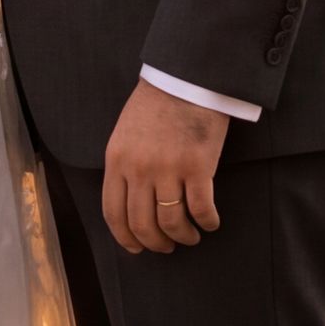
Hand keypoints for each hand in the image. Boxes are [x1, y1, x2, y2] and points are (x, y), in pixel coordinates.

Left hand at [101, 78, 228, 254]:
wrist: (186, 76)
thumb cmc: (157, 102)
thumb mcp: (125, 133)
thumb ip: (124, 166)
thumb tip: (129, 201)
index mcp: (118, 161)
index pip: (114, 213)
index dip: (125, 238)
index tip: (136, 248)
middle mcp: (140, 169)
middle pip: (143, 224)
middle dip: (155, 243)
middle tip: (166, 247)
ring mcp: (169, 168)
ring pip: (172, 221)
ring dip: (182, 236)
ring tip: (190, 237)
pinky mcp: (198, 166)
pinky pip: (201, 208)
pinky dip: (207, 222)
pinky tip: (211, 223)